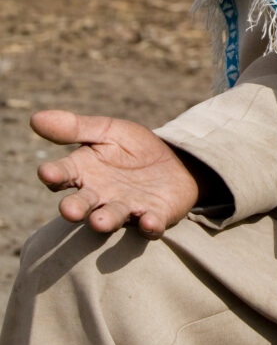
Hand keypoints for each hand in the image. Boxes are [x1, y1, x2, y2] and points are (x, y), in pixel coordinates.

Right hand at [33, 109, 200, 236]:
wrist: (174, 162)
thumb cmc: (132, 148)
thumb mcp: (106, 131)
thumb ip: (74, 128)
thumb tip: (34, 118)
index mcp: (84, 173)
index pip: (62, 175)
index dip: (53, 174)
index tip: (46, 172)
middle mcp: (100, 196)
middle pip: (82, 204)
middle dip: (75, 208)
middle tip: (69, 210)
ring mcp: (127, 208)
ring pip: (112, 217)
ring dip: (106, 220)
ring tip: (99, 222)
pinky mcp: (154, 216)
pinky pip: (151, 224)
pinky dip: (150, 225)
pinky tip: (149, 222)